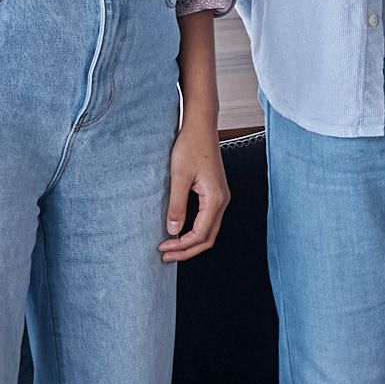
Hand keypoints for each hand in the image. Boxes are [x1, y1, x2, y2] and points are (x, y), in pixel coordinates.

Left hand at [160, 114, 227, 262]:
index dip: (181, 245)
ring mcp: (220, 197)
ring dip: (190, 242)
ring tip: (170, 248)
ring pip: (209, 231)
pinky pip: (207, 220)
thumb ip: (177, 205)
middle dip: (187, 250)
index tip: (162, 247)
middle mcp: (222, 200)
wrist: (201, 127)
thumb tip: (172, 230)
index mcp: (216, 199)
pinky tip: (180, 231)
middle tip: (165, 256)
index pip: (200, 234)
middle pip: (208, 238)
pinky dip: (194, 231)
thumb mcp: (179, 177)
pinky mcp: (215, 193)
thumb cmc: (190, 147)